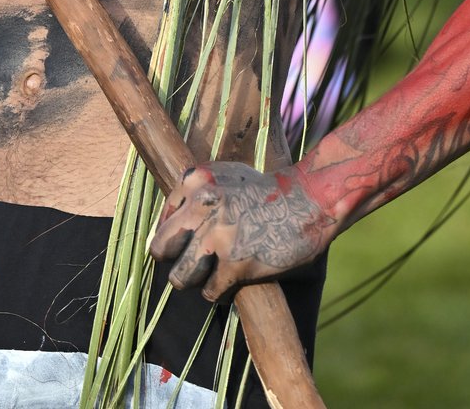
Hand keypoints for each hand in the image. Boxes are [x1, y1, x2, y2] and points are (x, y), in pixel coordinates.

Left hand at [149, 161, 332, 301]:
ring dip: (196, 280)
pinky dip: (220, 293)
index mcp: (195, 180)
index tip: (184, 244)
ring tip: (211, 277)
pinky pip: (211, 292)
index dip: (174, 236)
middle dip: (176, 260)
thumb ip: (199, 195)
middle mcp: (200, 205)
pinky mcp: (235, 264)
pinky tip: (232, 284)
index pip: (162, 219)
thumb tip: (175, 226)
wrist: (308, 200)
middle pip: (161, 249)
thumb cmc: (268, 190)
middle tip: (192, 264)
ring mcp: (217, 236)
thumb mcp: (226, 177)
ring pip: (181, 277)